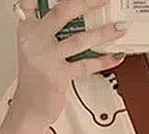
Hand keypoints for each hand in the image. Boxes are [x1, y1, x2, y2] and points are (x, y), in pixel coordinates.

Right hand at [11, 0, 128, 124]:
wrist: (29, 108)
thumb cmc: (36, 77)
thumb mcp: (36, 47)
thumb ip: (49, 28)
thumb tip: (77, 15)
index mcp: (28, 27)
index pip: (32, 0)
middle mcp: (35, 39)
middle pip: (62, 12)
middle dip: (86, 3)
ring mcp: (47, 57)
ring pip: (79, 39)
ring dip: (103, 33)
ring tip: (120, 28)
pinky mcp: (58, 76)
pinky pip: (86, 66)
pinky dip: (103, 61)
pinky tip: (116, 56)